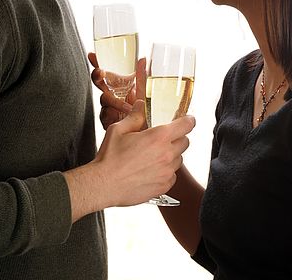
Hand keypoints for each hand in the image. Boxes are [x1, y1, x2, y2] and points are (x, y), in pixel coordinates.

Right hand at [64, 102, 195, 219]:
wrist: (103, 185)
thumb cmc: (110, 157)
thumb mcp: (119, 129)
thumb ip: (134, 116)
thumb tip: (140, 105)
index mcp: (159, 137)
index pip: (187, 125)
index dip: (189, 120)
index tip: (187, 120)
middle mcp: (167, 154)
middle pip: (185, 142)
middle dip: (178, 138)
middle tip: (163, 139)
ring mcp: (166, 171)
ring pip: (179, 159)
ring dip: (171, 155)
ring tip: (154, 156)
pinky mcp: (163, 186)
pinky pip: (172, 176)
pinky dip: (166, 172)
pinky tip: (151, 170)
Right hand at [89, 53, 143, 127]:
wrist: (138, 131)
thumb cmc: (136, 109)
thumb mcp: (140, 91)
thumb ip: (140, 77)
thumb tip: (142, 59)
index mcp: (114, 86)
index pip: (103, 72)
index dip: (96, 63)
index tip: (92, 54)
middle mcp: (108, 95)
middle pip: (98, 82)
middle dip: (98, 76)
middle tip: (101, 72)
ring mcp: (105, 107)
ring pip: (104, 99)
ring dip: (115, 100)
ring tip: (127, 106)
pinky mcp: (106, 121)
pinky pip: (105, 115)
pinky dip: (112, 114)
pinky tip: (117, 116)